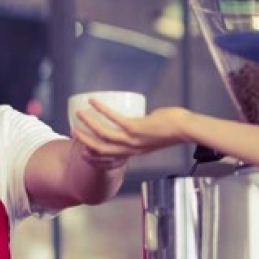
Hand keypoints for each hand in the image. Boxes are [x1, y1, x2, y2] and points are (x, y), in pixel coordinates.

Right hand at [72, 102, 192, 158]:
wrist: (185, 129)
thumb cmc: (172, 128)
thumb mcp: (152, 135)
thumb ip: (144, 129)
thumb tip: (138, 117)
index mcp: (133, 152)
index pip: (109, 158)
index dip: (93, 155)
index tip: (82, 149)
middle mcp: (131, 149)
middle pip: (101, 149)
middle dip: (84, 140)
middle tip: (73, 130)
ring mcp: (133, 140)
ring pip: (104, 134)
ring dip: (88, 123)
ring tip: (79, 113)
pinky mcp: (137, 128)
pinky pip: (115, 119)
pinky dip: (102, 109)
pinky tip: (93, 101)